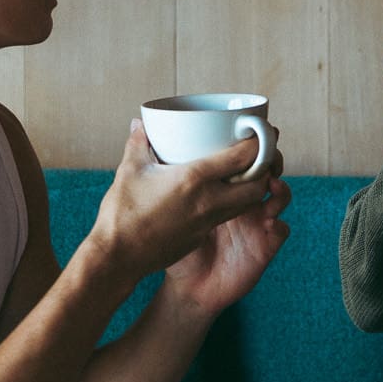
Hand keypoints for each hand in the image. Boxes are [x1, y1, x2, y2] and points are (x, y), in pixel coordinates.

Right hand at [91, 121, 279, 293]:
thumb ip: (139, 143)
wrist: (118, 257)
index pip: (243, 158)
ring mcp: (207, 222)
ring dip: (252, 187)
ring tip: (243, 171)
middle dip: (265, 168)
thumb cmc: (122, 212)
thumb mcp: (130, 170)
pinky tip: (218, 193)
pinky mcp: (201, 236)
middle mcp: (208, 202)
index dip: (260, 143)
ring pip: (247, 204)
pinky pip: (227, 216)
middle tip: (258, 153)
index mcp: (194, 179)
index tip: (261, 131)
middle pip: (258, 184)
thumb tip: (139, 124)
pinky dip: (233, 203)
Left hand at [164, 136, 290, 315]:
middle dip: (273, 159)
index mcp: (220, 187)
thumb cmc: (162, 238)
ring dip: (280, 188)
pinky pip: (280, 232)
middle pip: (268, 172)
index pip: (243, 157)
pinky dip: (280, 223)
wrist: (174, 283)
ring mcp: (254, 224)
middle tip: (268, 154)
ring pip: (279, 198)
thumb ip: (148, 158)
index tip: (253, 128)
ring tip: (273, 184)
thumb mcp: (156, 194)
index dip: (252, 143)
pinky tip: (272, 219)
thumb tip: (135, 122)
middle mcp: (241, 202)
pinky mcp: (261, 248)